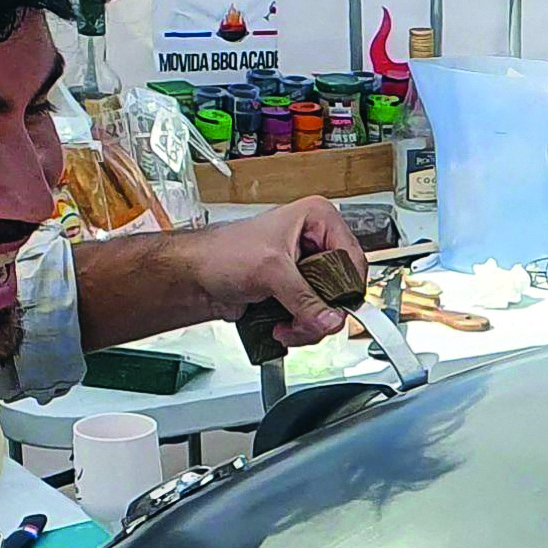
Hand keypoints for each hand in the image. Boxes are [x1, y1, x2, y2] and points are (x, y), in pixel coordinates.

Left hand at [202, 198, 355, 347]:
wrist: (195, 277)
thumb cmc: (221, 253)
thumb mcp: (270, 271)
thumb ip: (304, 298)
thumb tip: (330, 319)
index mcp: (316, 219)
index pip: (352, 258)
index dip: (346, 289)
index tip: (335, 311)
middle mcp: (315, 241)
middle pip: (342, 288)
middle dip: (321, 312)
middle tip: (304, 323)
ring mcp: (306, 268)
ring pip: (329, 307)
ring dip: (309, 324)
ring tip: (286, 325)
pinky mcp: (296, 290)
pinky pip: (314, 315)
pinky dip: (301, 327)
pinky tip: (282, 326)